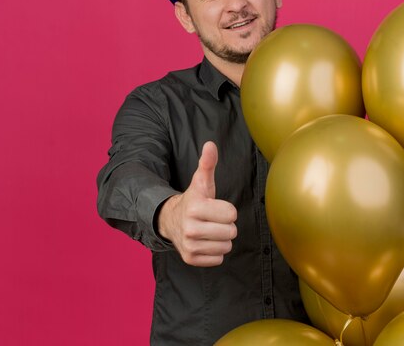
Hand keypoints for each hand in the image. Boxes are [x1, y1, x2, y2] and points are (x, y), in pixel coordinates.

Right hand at [157, 141, 237, 266]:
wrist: (171, 220)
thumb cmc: (194, 200)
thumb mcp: (201, 182)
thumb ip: (208, 164)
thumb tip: (210, 144)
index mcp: (195, 207)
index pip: (231, 214)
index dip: (226, 210)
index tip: (215, 207)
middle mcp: (190, 228)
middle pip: (231, 231)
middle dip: (225, 225)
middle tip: (212, 220)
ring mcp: (189, 246)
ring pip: (226, 247)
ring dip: (221, 239)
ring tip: (209, 230)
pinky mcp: (190, 259)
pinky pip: (218, 259)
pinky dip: (215, 252)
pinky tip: (205, 242)